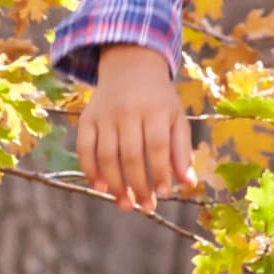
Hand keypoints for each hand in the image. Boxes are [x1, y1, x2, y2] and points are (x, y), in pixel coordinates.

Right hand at [76, 43, 199, 209]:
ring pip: (106, 156)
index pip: (157, 146)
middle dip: (138, 186)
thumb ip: (182, 150)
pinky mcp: (87, 119)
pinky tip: (100, 187)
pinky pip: (84, 148)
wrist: (130, 67)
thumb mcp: (176, 118)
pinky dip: (90, 170)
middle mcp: (128, 111)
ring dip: (115, 185)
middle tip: (145, 207)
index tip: (163, 194)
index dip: (159, 173)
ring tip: (125, 204)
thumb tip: (188, 183)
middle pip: (130, 155)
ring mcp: (104, 115)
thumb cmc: (159, 99)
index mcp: (155, 109)